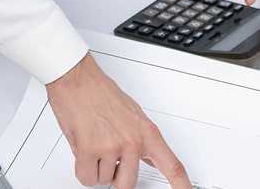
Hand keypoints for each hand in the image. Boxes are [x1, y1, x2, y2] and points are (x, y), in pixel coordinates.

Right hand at [44, 55, 191, 188]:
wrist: (77, 80)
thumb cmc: (100, 93)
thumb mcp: (133, 116)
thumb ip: (143, 140)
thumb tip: (150, 160)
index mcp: (147, 133)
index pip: (172, 165)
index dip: (182, 184)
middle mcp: (133, 141)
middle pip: (128, 183)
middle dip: (115, 175)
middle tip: (108, 155)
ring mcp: (112, 146)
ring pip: (104, 180)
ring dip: (97, 167)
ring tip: (94, 141)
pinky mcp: (89, 150)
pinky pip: (88, 178)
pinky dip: (83, 169)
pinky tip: (84, 148)